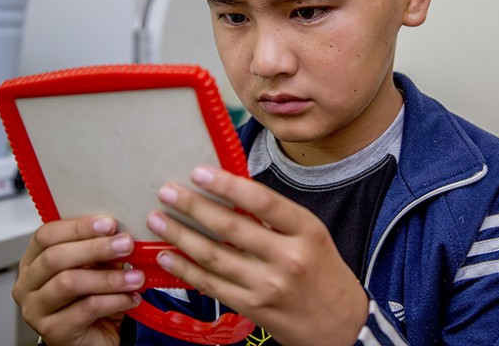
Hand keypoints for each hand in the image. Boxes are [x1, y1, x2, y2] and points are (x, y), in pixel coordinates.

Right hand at [12, 215, 143, 345]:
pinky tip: (130, 298)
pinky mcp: (52, 331)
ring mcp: (36, 309)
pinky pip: (85, 309)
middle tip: (125, 244)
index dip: (78, 227)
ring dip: (108, 277)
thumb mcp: (95, 267)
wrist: (92, 338)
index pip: (46, 235)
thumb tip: (120, 234)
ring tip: (135, 277)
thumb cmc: (90, 297)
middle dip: (95, 248)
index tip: (109, 223)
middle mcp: (27, 284)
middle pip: (55, 257)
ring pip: (69, 283)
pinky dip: (113, 300)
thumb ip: (100, 250)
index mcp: (34, 260)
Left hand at [146, 167, 368, 345]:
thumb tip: (229, 189)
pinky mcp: (252, 308)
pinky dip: (184, 270)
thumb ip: (276, 216)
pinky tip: (167, 256)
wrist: (341, 326)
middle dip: (192, 207)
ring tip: (157, 219)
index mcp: (306, 230)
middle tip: (166, 192)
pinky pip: (211, 285)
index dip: (227, 185)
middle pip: (230, 227)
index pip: (262, 201)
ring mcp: (268, 286)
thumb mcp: (311, 234)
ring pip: (213, 256)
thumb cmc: (322, 270)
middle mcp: (287, 258)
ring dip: (179, 236)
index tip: (198, 172)